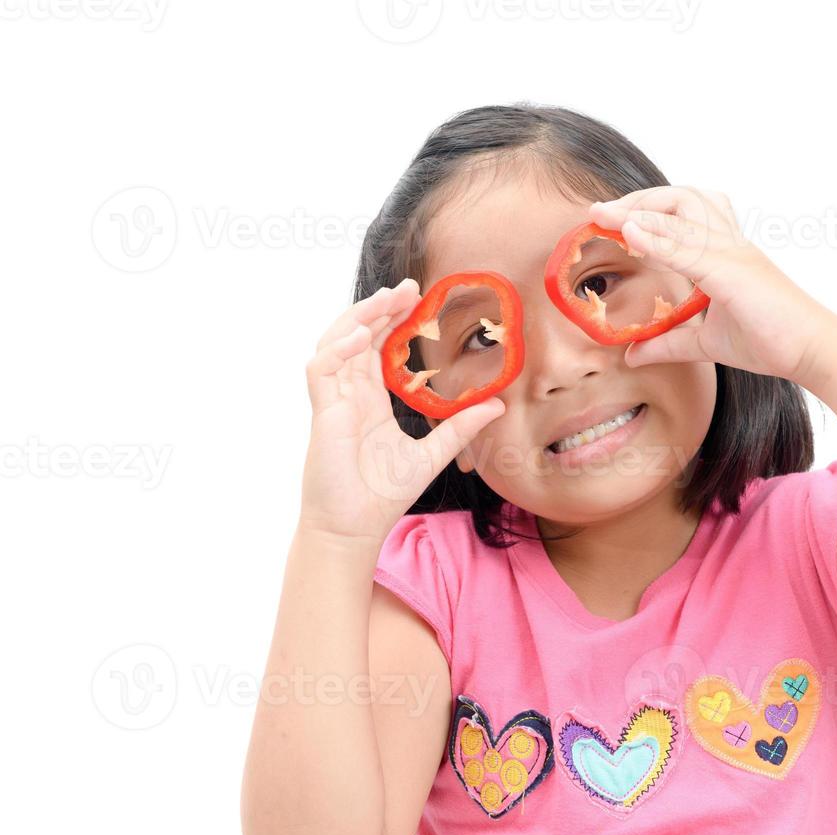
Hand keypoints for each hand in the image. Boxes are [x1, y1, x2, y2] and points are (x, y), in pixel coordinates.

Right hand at [299, 280, 505, 544]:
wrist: (355, 527)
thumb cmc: (382, 495)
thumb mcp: (433, 454)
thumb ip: (460, 427)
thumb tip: (497, 406)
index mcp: (369, 399)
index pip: (377, 347)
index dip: (392, 319)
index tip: (417, 298)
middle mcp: (349, 394)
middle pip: (356, 335)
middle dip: (379, 307)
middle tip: (409, 286)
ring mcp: (332, 401)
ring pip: (335, 342)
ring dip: (358, 317)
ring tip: (386, 299)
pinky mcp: (321, 413)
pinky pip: (320, 367)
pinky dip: (338, 348)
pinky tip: (362, 338)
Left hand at [588, 187, 830, 382]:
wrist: (812, 350)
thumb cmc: (771, 340)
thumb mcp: (706, 343)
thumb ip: (669, 343)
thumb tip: (633, 355)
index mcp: (726, 253)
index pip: (683, 213)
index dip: (645, 210)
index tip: (610, 219)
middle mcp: (730, 242)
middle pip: (681, 196)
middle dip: (638, 199)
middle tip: (602, 213)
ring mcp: (732, 252)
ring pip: (683, 209)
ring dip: (641, 209)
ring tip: (608, 216)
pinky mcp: (732, 270)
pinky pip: (688, 246)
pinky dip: (656, 236)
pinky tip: (630, 233)